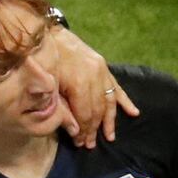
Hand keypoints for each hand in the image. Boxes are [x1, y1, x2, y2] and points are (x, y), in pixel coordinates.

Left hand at [52, 29, 138, 147]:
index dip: (84, 131)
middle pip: (97, 109)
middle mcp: (95, 76)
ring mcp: (101, 70)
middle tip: (91, 145)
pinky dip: (124, 100)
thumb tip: (75, 131)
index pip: (85, 115)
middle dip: (94, 129)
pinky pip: (116, 86)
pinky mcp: (102, 65)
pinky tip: (134, 112)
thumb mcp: (47, 87)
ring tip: (111, 137)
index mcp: (79, 83)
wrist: (46, 32)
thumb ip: (61, 110)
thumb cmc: (42, 60)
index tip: (81, 144)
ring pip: (109, 100)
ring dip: (110, 120)